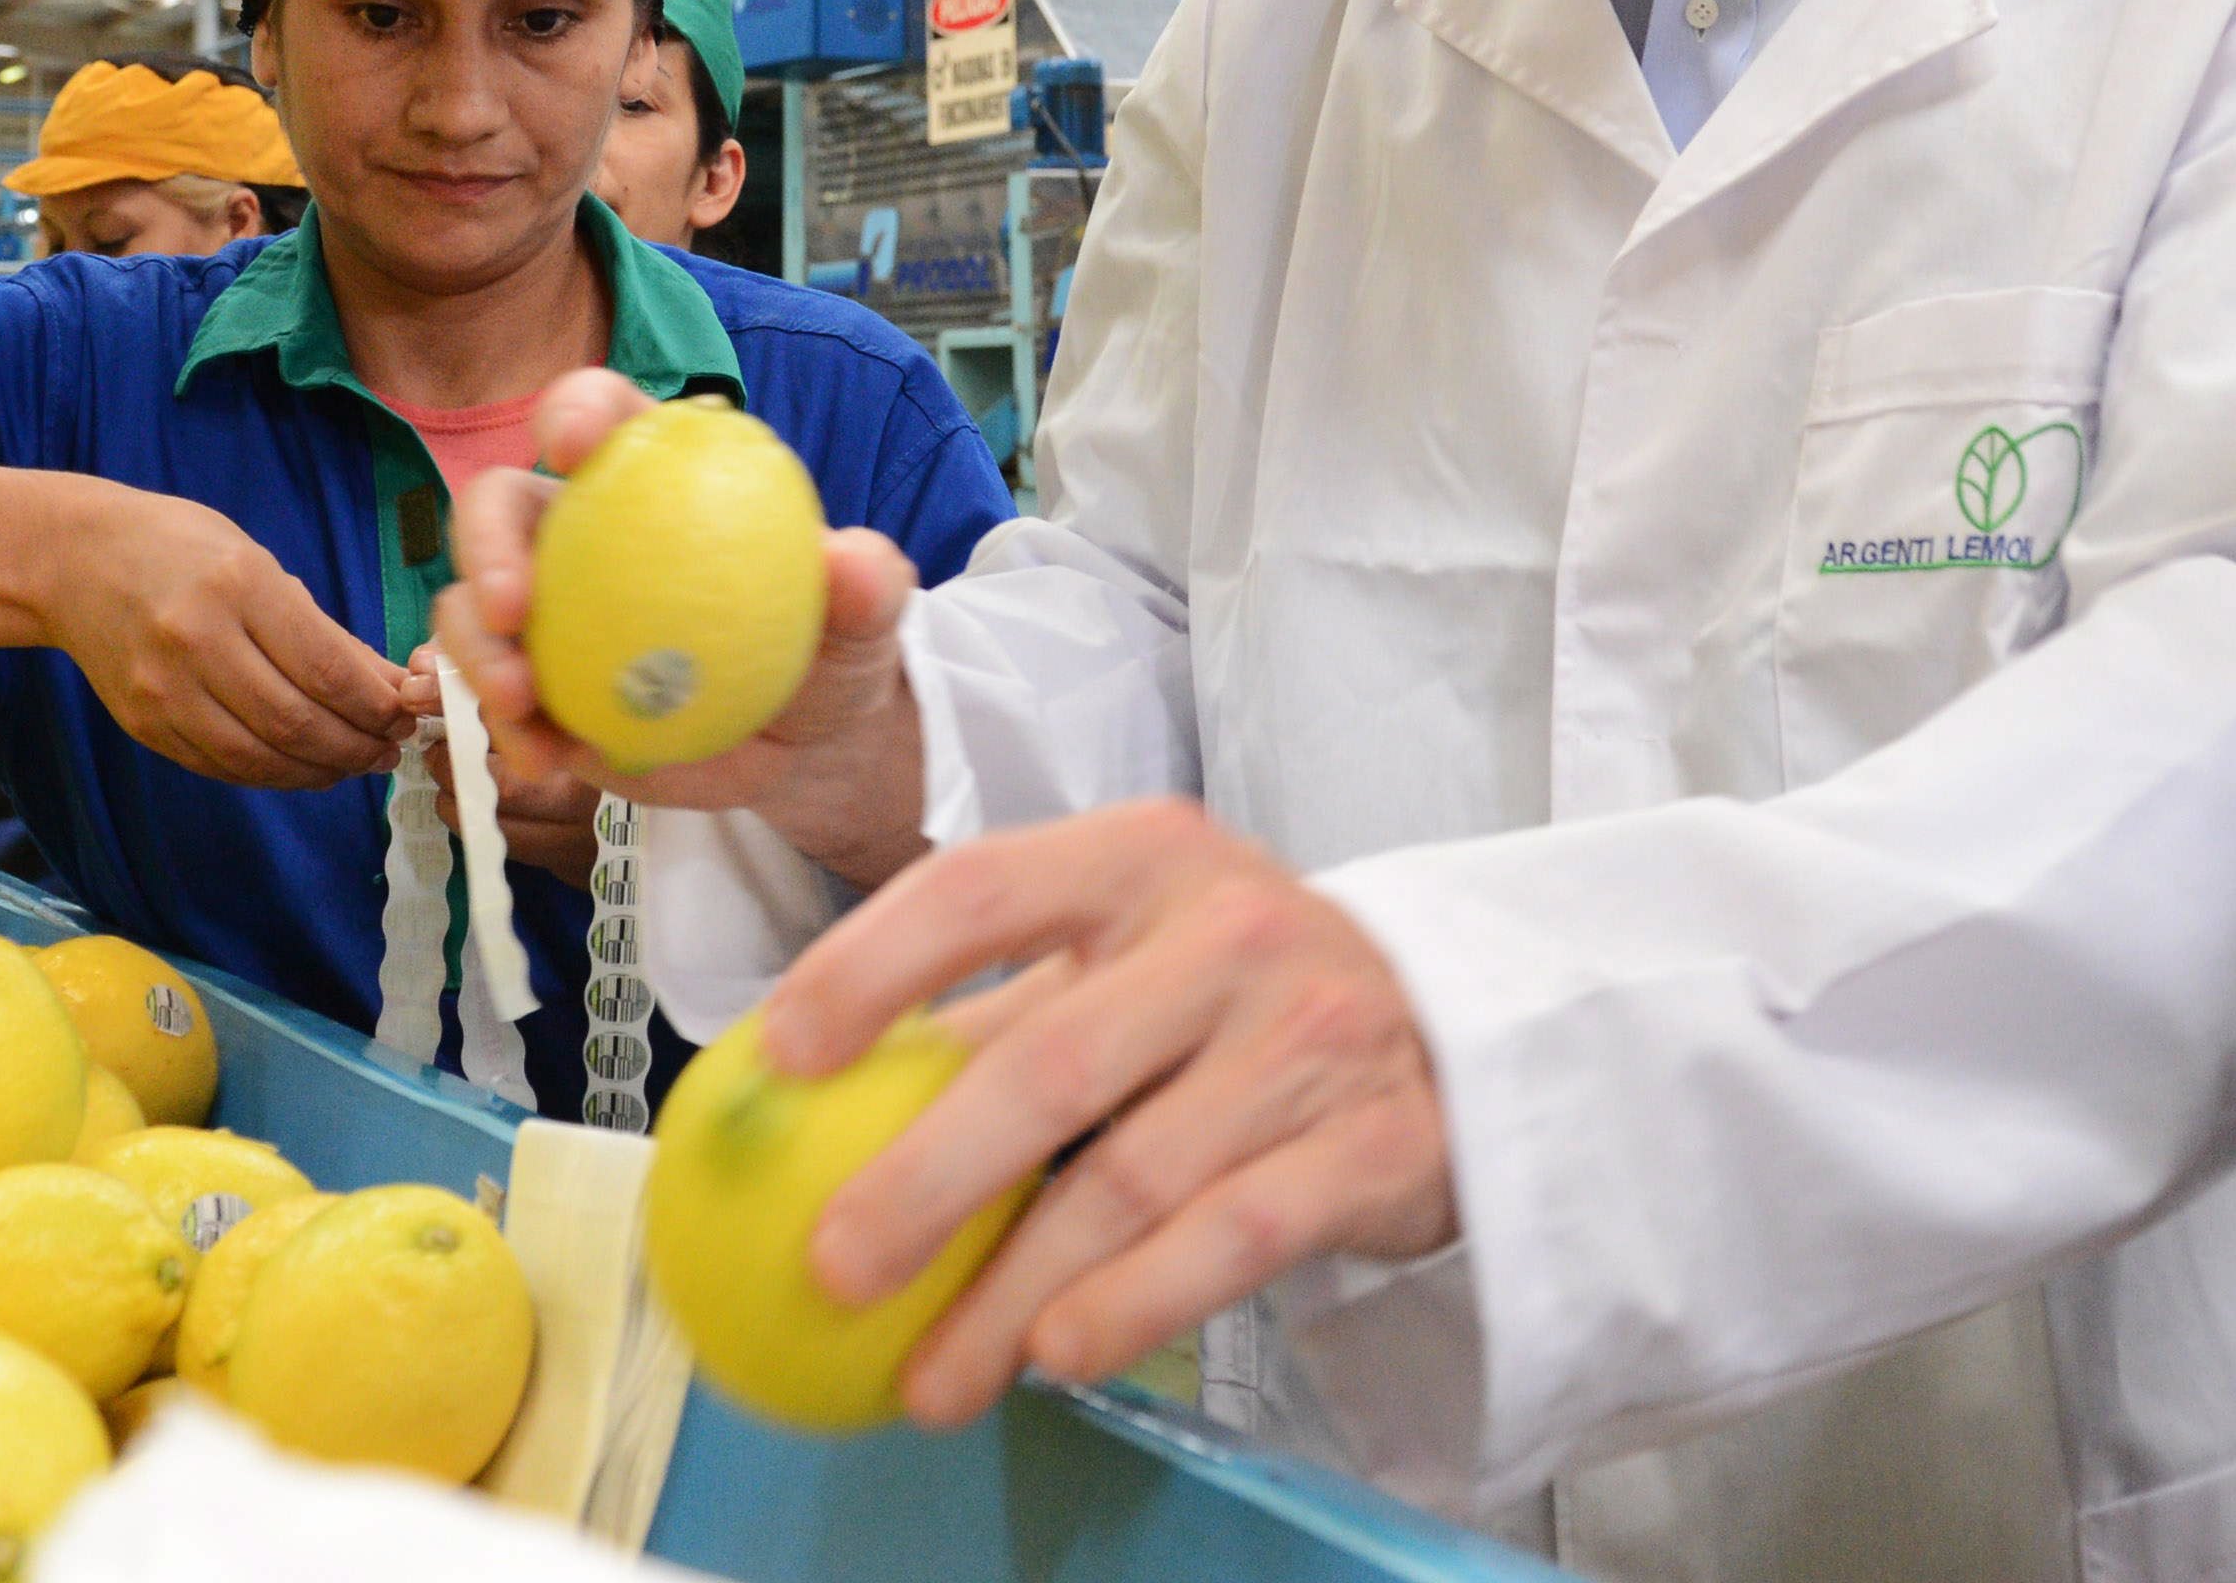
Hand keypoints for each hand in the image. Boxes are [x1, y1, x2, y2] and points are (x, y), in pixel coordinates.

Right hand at [40, 485, 426, 788]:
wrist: (74, 561)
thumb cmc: (180, 548)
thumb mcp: (259, 562)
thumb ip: (322, 629)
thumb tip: (389, 687)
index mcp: (237, 586)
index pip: (324, 669)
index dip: (375, 706)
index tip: (405, 715)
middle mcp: (196, 641)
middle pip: (296, 722)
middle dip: (357, 746)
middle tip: (390, 748)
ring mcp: (162, 689)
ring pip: (260, 757)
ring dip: (320, 770)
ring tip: (355, 763)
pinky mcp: (142, 723)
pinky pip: (221, 766)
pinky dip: (271, 774)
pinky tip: (303, 766)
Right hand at [430, 367, 930, 886]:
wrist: (804, 742)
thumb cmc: (828, 647)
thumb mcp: (864, 618)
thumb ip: (866, 584)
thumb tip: (852, 562)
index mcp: (654, 476)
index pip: (601, 417)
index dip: (574, 412)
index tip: (569, 447)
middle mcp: (579, 532)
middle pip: (499, 504)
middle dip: (486, 541)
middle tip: (514, 607)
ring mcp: (546, 614)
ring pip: (472, 606)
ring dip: (477, 651)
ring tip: (520, 705)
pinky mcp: (536, 689)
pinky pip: (497, 701)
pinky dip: (507, 729)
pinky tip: (543, 761)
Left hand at [768, 797, 1455, 1427]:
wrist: (1450, 1029)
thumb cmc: (1238, 996)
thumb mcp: (1125, 965)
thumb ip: (989, 1018)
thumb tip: (805, 1101)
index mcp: (1140, 858)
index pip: (980, 888)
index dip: (870, 964)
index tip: (785, 1055)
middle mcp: (1228, 930)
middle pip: (1050, 1064)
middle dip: (926, 1181)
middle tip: (833, 1270)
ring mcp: (1309, 1035)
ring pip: (1133, 1178)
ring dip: (1014, 1294)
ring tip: (932, 1378)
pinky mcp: (1373, 1142)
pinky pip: (1234, 1236)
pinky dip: (1138, 1303)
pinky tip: (1060, 1354)